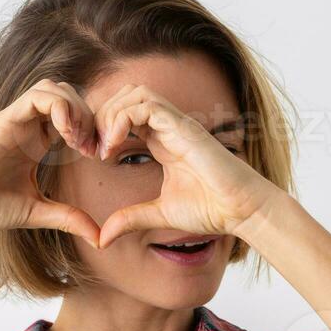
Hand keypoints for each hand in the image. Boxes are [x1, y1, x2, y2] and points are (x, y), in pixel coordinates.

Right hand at [0, 79, 102, 244]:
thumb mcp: (39, 212)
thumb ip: (69, 218)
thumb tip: (100, 238)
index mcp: (35, 141)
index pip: (71, 115)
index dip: (91, 129)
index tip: (97, 155)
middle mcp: (26, 126)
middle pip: (67, 95)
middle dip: (87, 117)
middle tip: (91, 147)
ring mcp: (14, 120)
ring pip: (53, 87)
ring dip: (74, 108)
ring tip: (77, 139)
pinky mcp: (3, 121)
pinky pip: (36, 97)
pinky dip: (59, 107)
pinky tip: (66, 134)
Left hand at [88, 84, 283, 247]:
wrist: (241, 210)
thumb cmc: (211, 210)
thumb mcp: (159, 214)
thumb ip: (130, 219)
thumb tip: (102, 238)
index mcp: (162, 140)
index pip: (124, 114)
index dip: (102, 128)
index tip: (90, 155)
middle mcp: (168, 127)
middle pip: (125, 95)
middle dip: (101, 116)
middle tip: (90, 147)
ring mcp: (176, 124)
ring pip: (134, 93)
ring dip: (111, 114)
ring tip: (103, 146)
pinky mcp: (184, 127)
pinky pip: (146, 105)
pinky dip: (123, 118)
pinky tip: (115, 145)